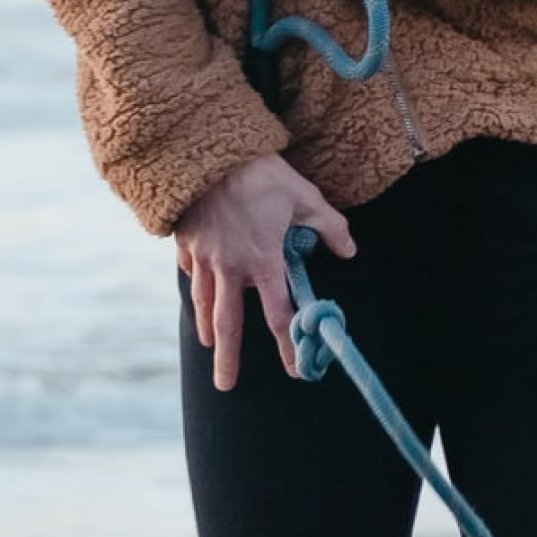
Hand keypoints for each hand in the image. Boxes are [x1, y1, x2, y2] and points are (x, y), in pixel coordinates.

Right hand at [174, 154, 357, 386]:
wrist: (207, 149)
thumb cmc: (261, 173)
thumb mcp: (305, 196)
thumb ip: (330, 227)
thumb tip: (350, 251)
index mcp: (263, 261)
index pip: (279, 315)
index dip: (288, 345)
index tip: (294, 370)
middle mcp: (231, 267)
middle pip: (230, 324)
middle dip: (228, 359)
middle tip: (225, 387)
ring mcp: (205, 257)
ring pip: (204, 303)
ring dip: (208, 329)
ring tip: (210, 347)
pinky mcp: (187, 242)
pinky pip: (191, 272)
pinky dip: (197, 286)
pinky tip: (199, 295)